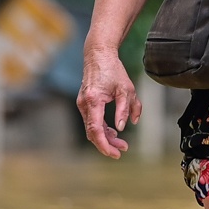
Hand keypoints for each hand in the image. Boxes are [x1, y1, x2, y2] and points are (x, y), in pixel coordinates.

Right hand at [76, 44, 140, 158]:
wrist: (99, 55)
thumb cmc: (113, 70)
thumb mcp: (126, 89)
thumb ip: (125, 109)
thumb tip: (122, 128)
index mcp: (93, 101)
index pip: (95, 130)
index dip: (105, 144)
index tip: (116, 153)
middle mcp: (84, 104)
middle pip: (93, 132)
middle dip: (108, 143)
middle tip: (124, 149)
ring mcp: (82, 104)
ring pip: (92, 128)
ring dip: (106, 137)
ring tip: (122, 143)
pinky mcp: (85, 103)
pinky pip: (92, 121)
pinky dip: (102, 128)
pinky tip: (114, 131)